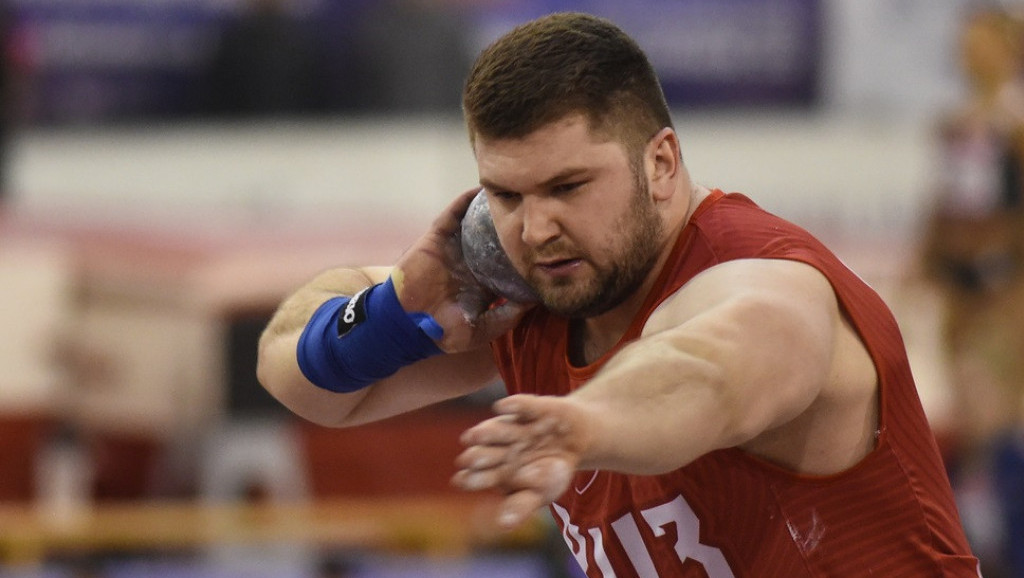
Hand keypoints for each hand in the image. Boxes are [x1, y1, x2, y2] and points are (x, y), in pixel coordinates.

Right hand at [392, 188, 533, 352]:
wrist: (407, 324)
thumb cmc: (443, 332)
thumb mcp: (482, 331)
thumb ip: (508, 316)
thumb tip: (534, 300)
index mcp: (484, 283)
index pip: (508, 263)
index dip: (524, 253)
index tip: (545, 244)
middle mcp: (472, 262)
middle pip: (495, 238)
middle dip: (511, 225)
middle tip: (533, 209)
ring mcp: (454, 248)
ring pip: (476, 222)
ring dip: (489, 209)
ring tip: (511, 193)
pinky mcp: (438, 238)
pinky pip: (452, 214)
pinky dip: (464, 201)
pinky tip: (480, 191)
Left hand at [452, 394, 590, 528]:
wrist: (577, 440)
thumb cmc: (552, 472)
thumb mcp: (540, 494)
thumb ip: (521, 506)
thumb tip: (503, 526)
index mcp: (498, 469)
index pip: (481, 476)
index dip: (471, 479)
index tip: (460, 481)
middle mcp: (501, 446)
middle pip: (487, 452)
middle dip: (478, 456)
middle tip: (466, 460)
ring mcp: (516, 427)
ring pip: (499, 430)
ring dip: (487, 432)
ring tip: (474, 435)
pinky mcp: (532, 409)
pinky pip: (523, 406)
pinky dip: (514, 406)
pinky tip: (500, 407)